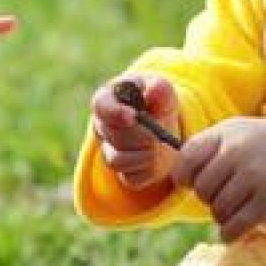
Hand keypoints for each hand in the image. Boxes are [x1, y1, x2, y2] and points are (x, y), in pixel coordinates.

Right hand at [90, 74, 180, 189]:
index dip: (114, 113)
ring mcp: (108, 150)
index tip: (133, 117)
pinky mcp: (122, 171)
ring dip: (145, 153)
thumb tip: (153, 92)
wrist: (165, 127)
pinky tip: (156, 157)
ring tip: (159, 143)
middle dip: (140, 134)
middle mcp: (101, 126)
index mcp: (107, 100)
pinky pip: (130, 177)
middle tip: (157, 130)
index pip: (100, 106)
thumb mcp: (163, 91)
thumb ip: (159, 88)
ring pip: (118, 160)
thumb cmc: (158, 102)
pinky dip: (148, 169)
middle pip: (113, 135)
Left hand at [172, 116, 265, 240]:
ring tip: (233, 207)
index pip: (186, 159)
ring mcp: (254, 178)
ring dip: (220, 214)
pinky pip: (234, 226)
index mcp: (226, 134)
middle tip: (222, 193)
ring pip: (217, 210)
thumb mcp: (238, 131)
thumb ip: (208, 146)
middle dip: (207, 196)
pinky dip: (228, 233)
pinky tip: (230, 231)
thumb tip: (177, 174)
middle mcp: (239, 154)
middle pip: (201, 189)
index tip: (190, 182)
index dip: (183, 176)